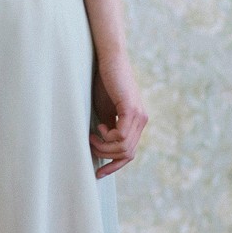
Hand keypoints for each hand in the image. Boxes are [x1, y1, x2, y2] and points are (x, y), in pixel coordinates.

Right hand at [89, 51, 147, 176]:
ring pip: (124, 148)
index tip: (99, 172)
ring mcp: (139, 116)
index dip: (115, 166)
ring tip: (92, 135)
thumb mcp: (106, 112)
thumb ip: (108, 128)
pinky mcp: (131, 110)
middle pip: (127, 154)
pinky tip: (98, 126)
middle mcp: (142, 121)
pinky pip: (121, 136)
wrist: (108, 60)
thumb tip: (103, 148)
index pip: (129, 153)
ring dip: (104, 147)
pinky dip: (107, 137)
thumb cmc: (104, 83)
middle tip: (90, 144)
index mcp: (136, 123)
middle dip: (106, 156)